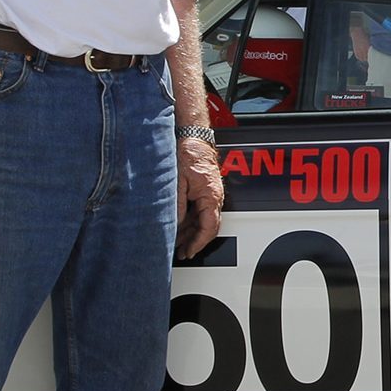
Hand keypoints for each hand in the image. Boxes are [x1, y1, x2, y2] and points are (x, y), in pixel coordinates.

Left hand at [176, 136, 223, 258]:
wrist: (193, 138)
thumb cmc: (189, 154)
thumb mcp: (178, 183)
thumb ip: (177, 206)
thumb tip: (175, 225)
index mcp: (211, 196)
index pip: (209, 227)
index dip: (198, 243)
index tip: (189, 251)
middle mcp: (215, 197)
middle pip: (208, 227)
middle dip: (195, 242)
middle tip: (183, 252)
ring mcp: (211, 194)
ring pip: (204, 220)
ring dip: (192, 233)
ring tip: (179, 243)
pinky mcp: (206, 190)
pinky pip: (201, 211)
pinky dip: (191, 221)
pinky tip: (181, 226)